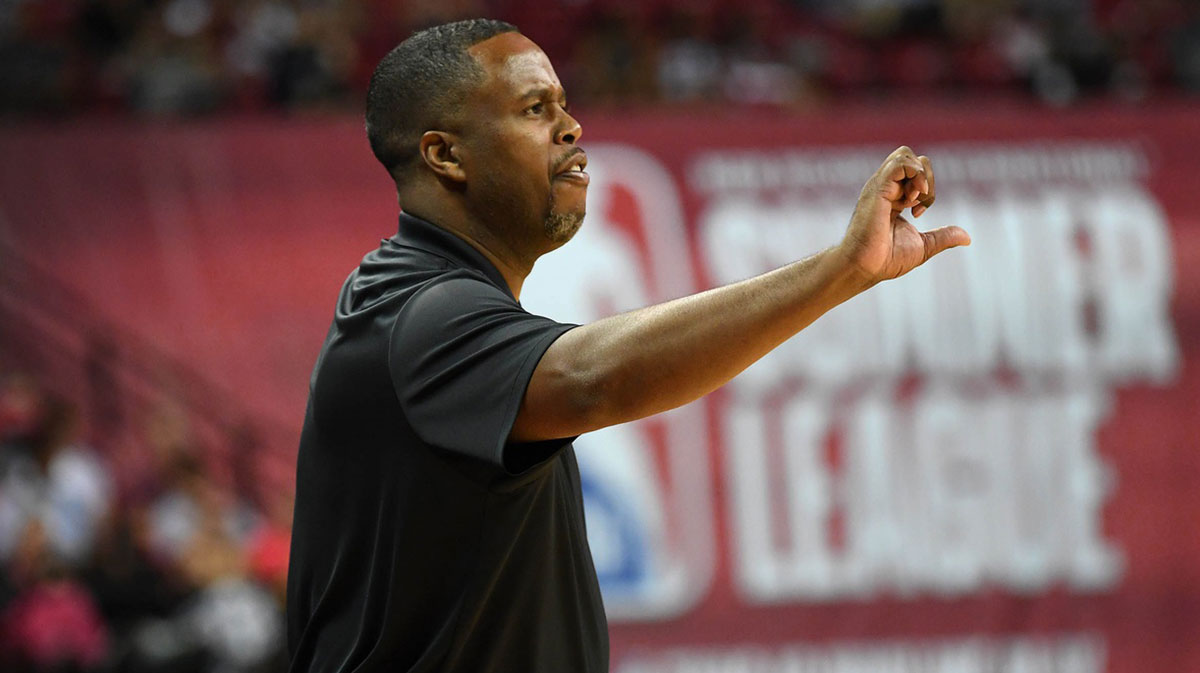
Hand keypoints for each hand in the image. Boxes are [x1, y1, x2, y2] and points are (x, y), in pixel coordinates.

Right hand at [838, 146, 969, 284]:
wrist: (865, 267)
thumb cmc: (886, 260)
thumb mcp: (923, 246)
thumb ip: (943, 237)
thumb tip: (967, 238)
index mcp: (892, 198)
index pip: (916, 173)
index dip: (928, 191)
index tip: (919, 213)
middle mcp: (884, 188)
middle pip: (912, 159)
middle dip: (927, 177)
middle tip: (920, 203)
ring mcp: (879, 186)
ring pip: (906, 155)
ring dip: (920, 175)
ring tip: (915, 198)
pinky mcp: (877, 188)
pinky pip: (900, 162)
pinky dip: (915, 175)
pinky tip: (913, 198)